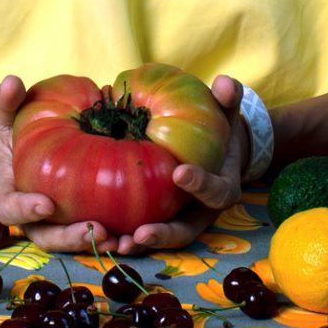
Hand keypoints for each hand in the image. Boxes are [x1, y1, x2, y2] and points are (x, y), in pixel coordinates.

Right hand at [0, 74, 112, 252]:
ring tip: (120, 239)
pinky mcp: (77, 221)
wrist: (23, 148)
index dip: (25, 210)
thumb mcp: (6, 116)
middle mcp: (31, 216)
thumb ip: (6, 103)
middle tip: (95, 229)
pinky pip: (93, 234)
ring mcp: (55, 223)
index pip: (11, 209)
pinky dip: (113, 237)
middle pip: (45, 236)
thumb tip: (10, 82)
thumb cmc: (14, 132)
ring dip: (95, 243)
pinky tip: (135, 233)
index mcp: (8, 194)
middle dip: (69, 238)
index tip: (46, 204)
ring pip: (71, 242)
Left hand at [109, 74, 247, 254]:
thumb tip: (225, 82)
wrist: (216, 151)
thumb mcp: (226, 114)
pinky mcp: (160, 219)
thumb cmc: (218, 130)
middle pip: (186, 230)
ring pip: (161, 238)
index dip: (200, 184)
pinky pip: (143, 232)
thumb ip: (228, 99)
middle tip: (140, 233)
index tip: (180, 173)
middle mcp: (202, 212)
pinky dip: (125, 236)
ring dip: (139, 244)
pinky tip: (99, 234)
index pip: (215, 192)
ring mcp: (180, 219)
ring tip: (115, 244)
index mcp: (222, 188)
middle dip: (164, 234)